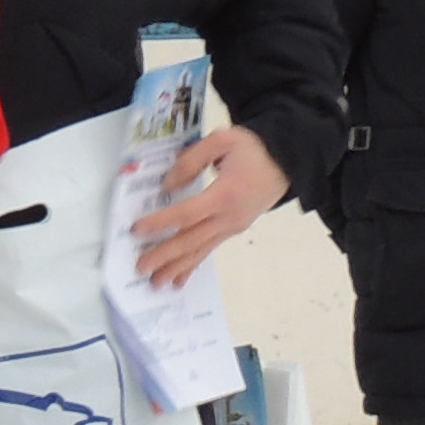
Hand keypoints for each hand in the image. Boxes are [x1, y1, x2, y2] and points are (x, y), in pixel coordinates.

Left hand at [131, 128, 289, 285]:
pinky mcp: (233, 230)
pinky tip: (179, 280)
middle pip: (192, 240)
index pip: (188, 213)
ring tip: (156, 283)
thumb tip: (169, 185)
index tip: (138, 230)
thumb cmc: (254, 150)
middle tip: (141, 267)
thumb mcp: (223, 140)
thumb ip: (192, 160)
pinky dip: (193, 266)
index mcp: (226, 194)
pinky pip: (209, 250)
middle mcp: (229, 216)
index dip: (162, 223)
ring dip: (176, 268)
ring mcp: (232, 227)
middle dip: (165, 255)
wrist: (285, 163)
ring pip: (200, 250)